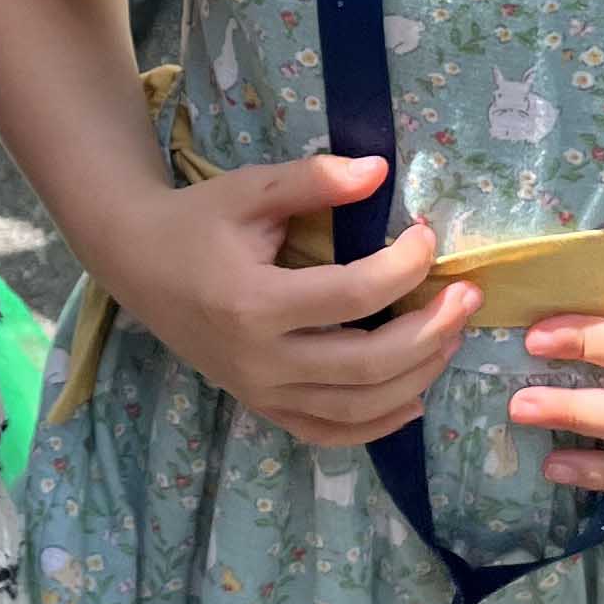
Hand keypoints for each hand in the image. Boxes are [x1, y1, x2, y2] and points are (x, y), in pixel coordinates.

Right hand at [119, 151, 478, 445]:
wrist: (137, 263)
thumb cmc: (197, 222)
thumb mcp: (250, 190)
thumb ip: (314, 180)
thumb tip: (381, 171)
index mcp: (253, 302)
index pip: (353, 294)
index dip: (405, 266)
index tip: (428, 235)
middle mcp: (259, 359)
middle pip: (367, 364)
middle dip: (430, 330)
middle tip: (466, 297)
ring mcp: (260, 391)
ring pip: (358, 406)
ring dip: (417, 375)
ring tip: (451, 337)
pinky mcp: (262, 406)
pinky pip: (328, 433)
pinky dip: (376, 426)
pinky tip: (414, 399)